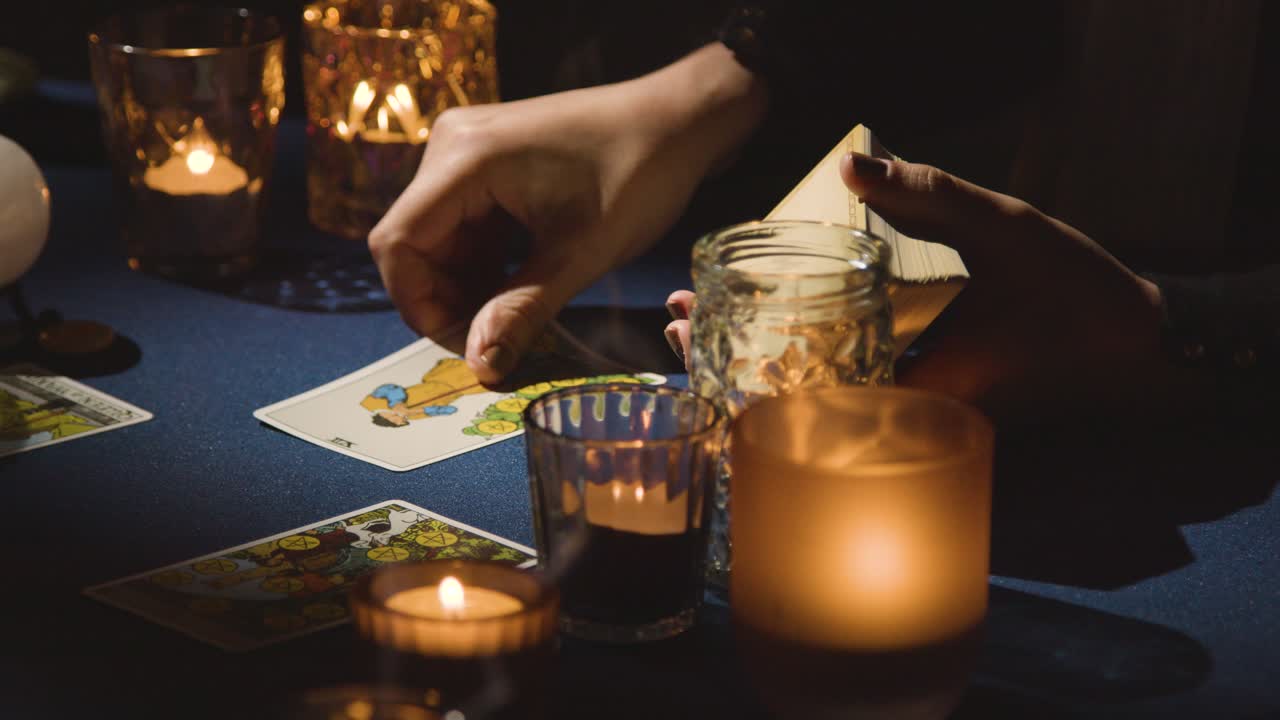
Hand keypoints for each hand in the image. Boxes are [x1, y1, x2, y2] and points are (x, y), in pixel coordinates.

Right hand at [370, 44, 765, 382]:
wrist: (680, 122)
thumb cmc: (639, 176)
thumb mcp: (581, 254)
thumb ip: (522, 311)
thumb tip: (480, 367)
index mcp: (465, 159)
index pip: (397, 243)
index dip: (418, 303)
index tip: (460, 345)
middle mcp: (453, 146)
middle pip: (415, 243)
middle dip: (446, 300)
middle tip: (492, 343)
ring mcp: (470, 152)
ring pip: (440, 239)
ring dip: (467, 287)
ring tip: (513, 322)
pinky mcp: (489, 163)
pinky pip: (466, 225)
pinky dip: (485, 265)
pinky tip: (520, 293)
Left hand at [667, 153, 1180, 415]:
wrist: (1133, 344)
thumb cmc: (1076, 290)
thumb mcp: (1004, 228)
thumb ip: (931, 195)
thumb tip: (852, 167)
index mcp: (915, 385)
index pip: (800, 396)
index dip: (730, 369)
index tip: (681, 333)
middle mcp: (905, 413)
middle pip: (793, 406)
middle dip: (725, 367)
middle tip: (673, 327)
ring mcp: (912, 412)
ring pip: (814, 403)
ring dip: (756, 365)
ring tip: (700, 331)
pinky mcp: (923, 401)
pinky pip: (846, 393)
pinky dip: (800, 367)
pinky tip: (771, 339)